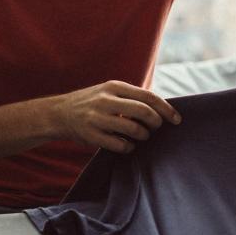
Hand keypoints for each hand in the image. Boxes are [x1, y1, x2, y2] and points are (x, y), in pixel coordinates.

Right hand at [49, 80, 181, 152]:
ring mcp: (97, 118)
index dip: (166, 109)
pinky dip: (129, 147)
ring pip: (134, 129)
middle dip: (156, 123)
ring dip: (143, 136)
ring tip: (141, 136)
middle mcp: (106, 100)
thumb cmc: (91, 103)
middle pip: (144, 112)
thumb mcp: (108, 91)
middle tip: (156, 128)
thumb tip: (161, 108)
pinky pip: (120, 145)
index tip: (177, 119)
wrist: (58, 113)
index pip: (148, 96)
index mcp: (114, 86)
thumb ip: (131, 97)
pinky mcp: (92, 135)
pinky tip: (127, 144)